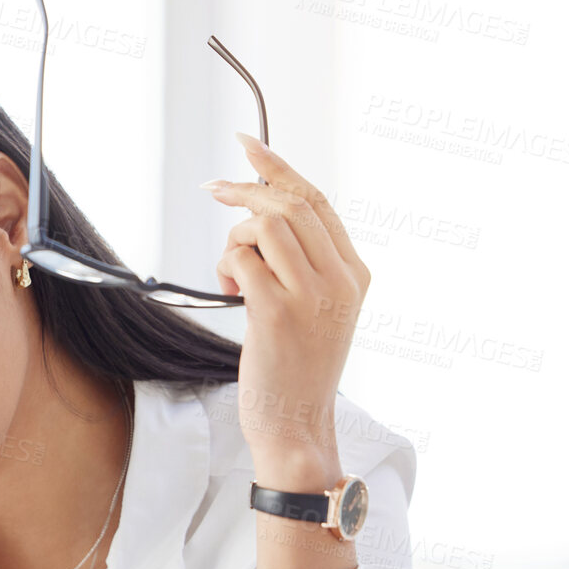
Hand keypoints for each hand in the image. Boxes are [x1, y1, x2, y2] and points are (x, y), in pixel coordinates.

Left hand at [205, 132, 371, 482]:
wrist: (296, 424)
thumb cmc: (296, 369)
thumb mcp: (319, 310)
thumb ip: (306, 265)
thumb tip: (265, 214)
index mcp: (355, 274)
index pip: (318, 202)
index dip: (280, 168)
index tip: (249, 145)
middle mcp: (339, 280)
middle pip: (288, 205)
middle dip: (244, 193)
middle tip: (214, 191)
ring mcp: (310, 296)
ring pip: (264, 225)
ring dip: (234, 238)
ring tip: (232, 274)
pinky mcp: (274, 313)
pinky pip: (241, 258)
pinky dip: (226, 265)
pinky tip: (229, 290)